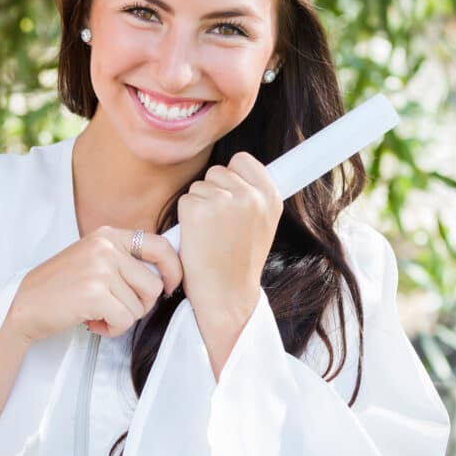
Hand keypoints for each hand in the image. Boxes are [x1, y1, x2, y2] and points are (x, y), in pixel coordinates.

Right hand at [9, 226, 183, 342]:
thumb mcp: (92, 259)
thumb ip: (123, 260)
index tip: (169, 286)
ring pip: (140, 306)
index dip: (173, 269)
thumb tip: (164, 275)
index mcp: (108, 235)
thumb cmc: (58, 288)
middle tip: (115, 309)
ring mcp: (100, 268)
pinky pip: (125, 320)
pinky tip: (94, 324)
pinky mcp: (95, 293)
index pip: (160, 246)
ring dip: (123, 319)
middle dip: (140, 305)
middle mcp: (106, 247)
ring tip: (99, 315)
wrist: (24, 306)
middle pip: (153, 284)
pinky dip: (113, 330)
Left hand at [177, 152, 282, 318]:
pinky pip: (185, 200)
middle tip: (218, 225)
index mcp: (270, 197)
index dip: (232, 175)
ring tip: (210, 234)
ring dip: (199, 205)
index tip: (230, 193)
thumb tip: (236, 169)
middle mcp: (250, 196)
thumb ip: (254, 197)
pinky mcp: (198, 210)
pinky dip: (186, 217)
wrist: (226, 294)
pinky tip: (198, 238)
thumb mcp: (262, 225)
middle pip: (218, 171)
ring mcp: (224, 201)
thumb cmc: (239, 262)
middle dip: (213, 192)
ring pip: (199, 186)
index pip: (243, 160)